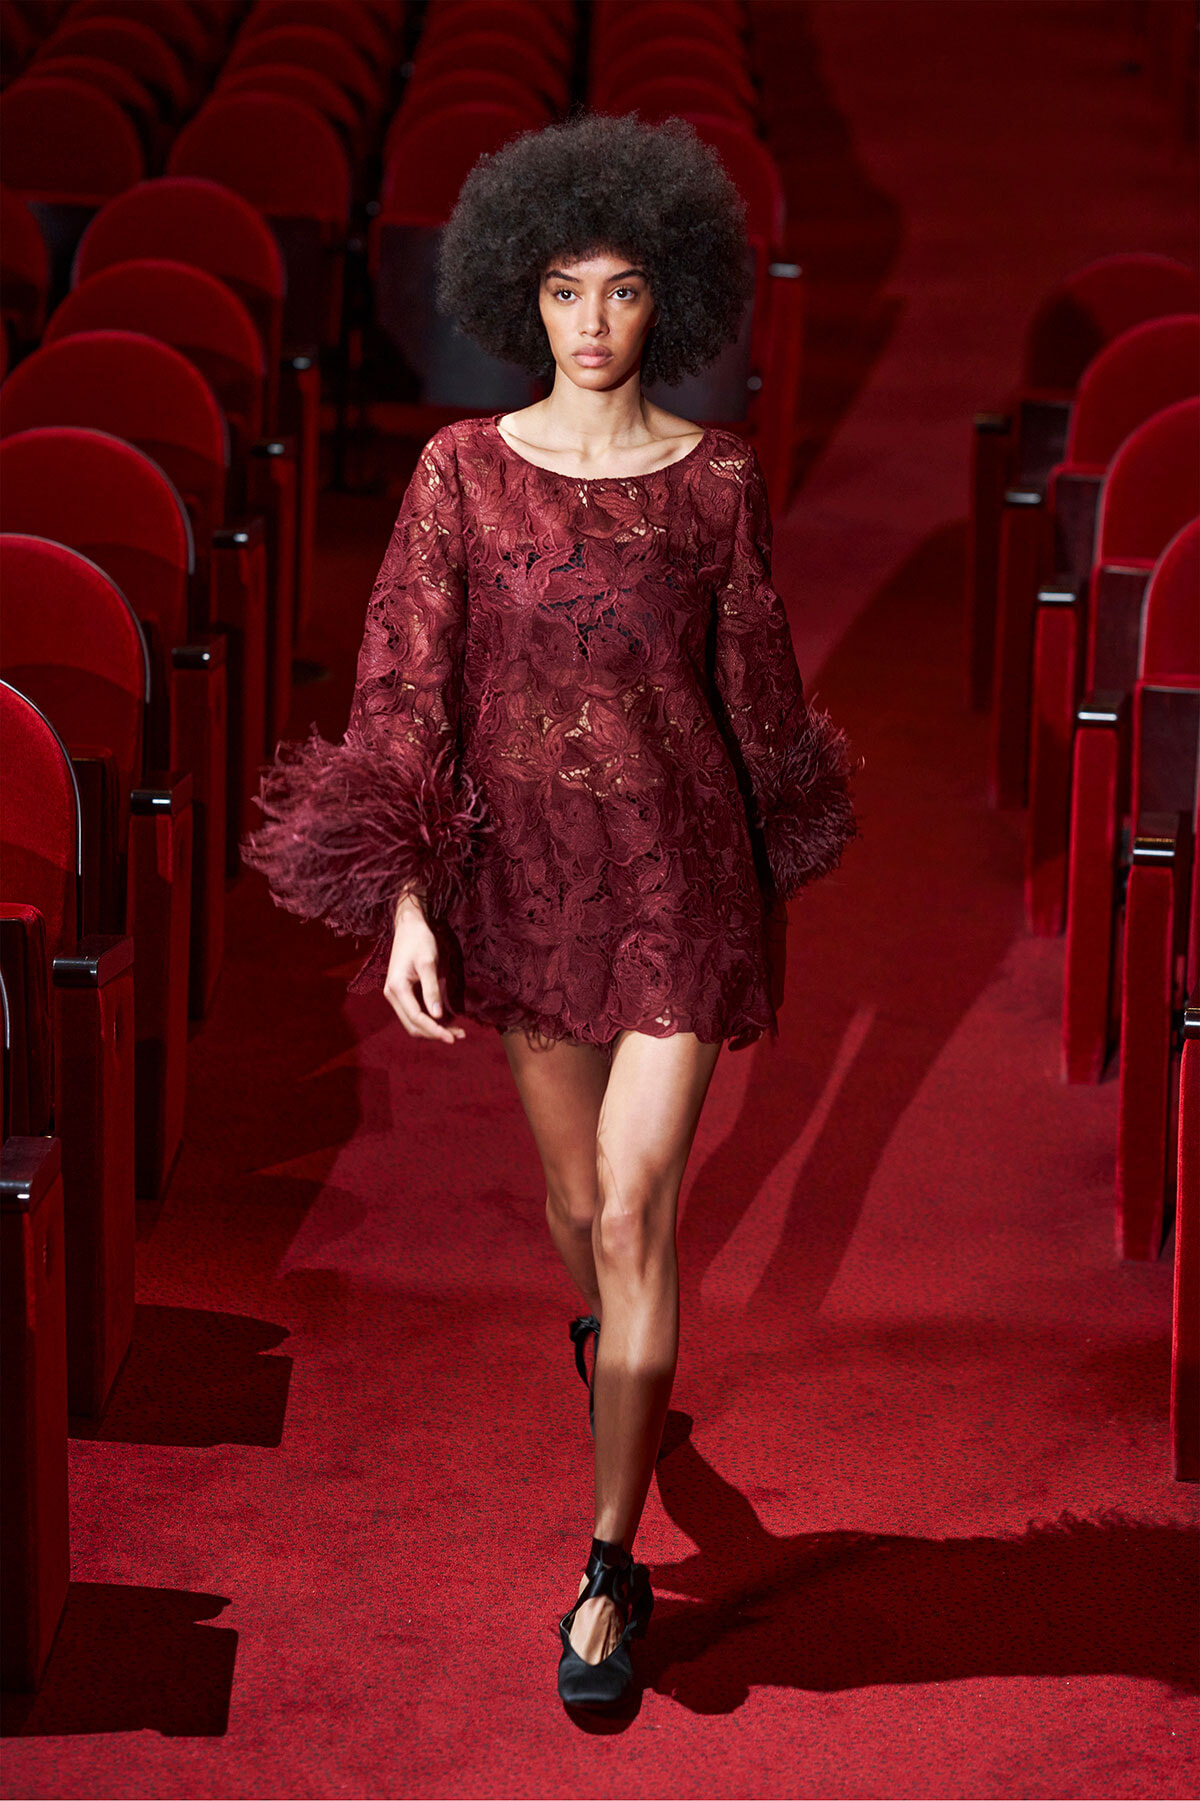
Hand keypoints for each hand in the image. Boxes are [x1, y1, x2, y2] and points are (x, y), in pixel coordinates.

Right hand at [382, 891, 464, 1043]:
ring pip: (414, 1022)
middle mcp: (392, 995)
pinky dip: (432, 1019)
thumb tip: (437, 1016)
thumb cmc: (420, 940)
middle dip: (436, 1033)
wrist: (409, 925)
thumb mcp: (428, 963)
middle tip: (460, 1035)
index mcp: (396, 988)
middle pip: (413, 1025)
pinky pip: (417, 1012)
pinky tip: (450, 1018)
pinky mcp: (404, 993)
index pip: (416, 1018)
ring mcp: (396, 995)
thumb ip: (432, 990)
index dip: (435, 1030)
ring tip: (458, 1030)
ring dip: (435, 1028)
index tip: (454, 1038)